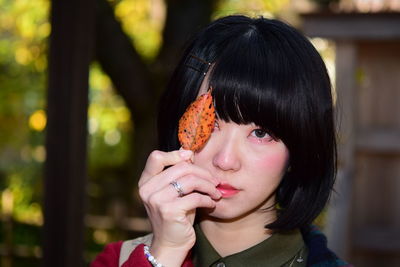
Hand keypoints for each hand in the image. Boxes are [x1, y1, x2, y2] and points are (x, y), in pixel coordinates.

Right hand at [138, 149, 220, 265]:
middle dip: (202, 172)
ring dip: (208, 186)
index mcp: (146, 182)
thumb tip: (188, 152)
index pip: (156, 157)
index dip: (175, 154)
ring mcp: (157, 200)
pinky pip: (195, 197)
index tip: (191, 157)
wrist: (170, 244)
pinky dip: (208, 199)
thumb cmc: (175, 215)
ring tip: (215, 192)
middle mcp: (148, 189)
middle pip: (181, 167)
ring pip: (190, 181)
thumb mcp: (173, 191)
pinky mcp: (169, 211)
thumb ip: (177, 174)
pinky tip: (212, 203)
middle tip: (214, 180)